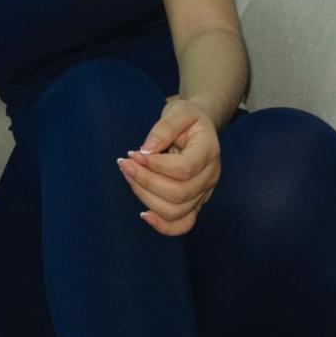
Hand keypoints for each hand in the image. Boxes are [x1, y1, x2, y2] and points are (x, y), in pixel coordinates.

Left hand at [117, 95, 220, 235]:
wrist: (198, 127)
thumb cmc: (187, 118)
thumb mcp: (178, 111)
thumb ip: (163, 129)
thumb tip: (145, 151)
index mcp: (209, 151)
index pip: (185, 169)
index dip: (156, 165)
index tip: (134, 153)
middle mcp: (210, 176)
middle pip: (179, 193)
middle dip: (145, 181)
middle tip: (125, 163)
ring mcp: (204, 193)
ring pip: (176, 211)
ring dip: (146, 197)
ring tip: (129, 177)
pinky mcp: (195, 204)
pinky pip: (182, 225)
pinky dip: (162, 225)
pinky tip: (144, 214)